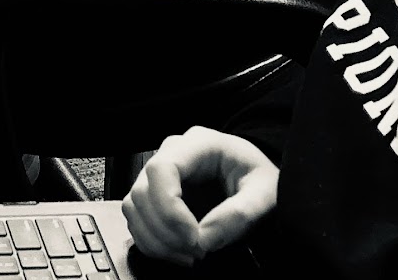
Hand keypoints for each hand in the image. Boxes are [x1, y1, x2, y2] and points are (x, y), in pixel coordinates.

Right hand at [122, 127, 278, 264]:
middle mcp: (172, 153)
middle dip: (166, 230)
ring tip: (189, 254)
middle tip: (198, 251)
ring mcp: (159, 173)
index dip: (170, 207)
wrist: (254, 177)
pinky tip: (178, 251)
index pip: (162, 168)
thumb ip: (239, 214)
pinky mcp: (154, 194)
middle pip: (143, 190)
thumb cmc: (257, 178)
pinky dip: (152, 242)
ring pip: (134, 206)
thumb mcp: (264, 193)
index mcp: (198, 143)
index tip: (193, 237)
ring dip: (156, 239)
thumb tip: (204, 239)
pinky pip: (136, 219)